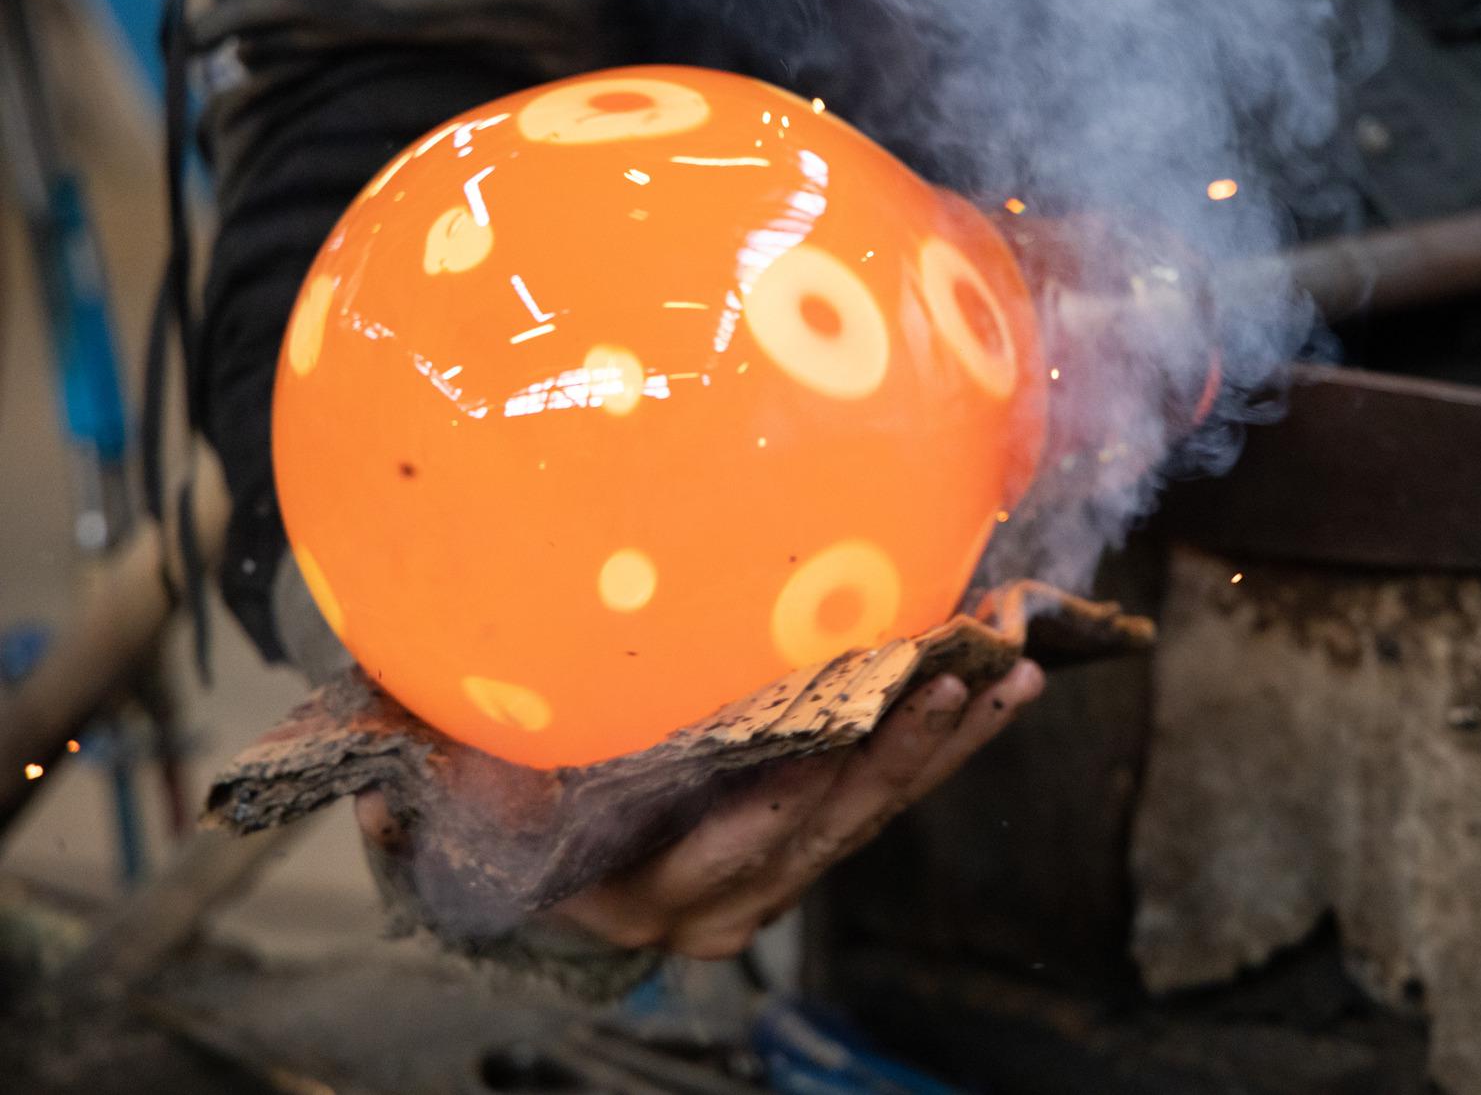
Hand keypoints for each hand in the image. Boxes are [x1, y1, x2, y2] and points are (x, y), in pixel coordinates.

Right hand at [354, 660, 1043, 957]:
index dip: (804, 783)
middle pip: (831, 830)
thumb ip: (433, 786)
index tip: (862, 714)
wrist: (535, 874)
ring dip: (950, 744)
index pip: (735, 841)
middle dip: (907, 752)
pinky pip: (886, 802)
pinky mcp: (808, 848)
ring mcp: (772, 881)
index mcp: (640, 894)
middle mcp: (720, 901)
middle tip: (967, 670)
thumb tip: (372, 782)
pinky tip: (1002, 685)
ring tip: (1017, 671)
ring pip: (875, 819)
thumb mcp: (456, 804)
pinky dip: (942, 745)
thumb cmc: (492, 816)